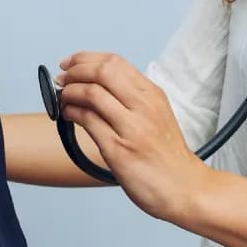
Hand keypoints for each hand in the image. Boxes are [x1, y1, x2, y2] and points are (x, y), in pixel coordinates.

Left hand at [56, 52, 211, 221]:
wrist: (184, 187)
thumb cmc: (167, 156)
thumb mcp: (158, 115)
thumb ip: (133, 98)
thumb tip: (98, 86)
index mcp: (153, 94)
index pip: (115, 62)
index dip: (86, 58)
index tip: (70, 63)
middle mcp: (144, 106)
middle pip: (102, 71)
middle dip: (75, 70)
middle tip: (62, 78)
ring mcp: (132, 127)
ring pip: (92, 93)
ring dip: (69, 92)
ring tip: (63, 98)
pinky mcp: (119, 149)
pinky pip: (88, 121)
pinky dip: (72, 112)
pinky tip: (69, 115)